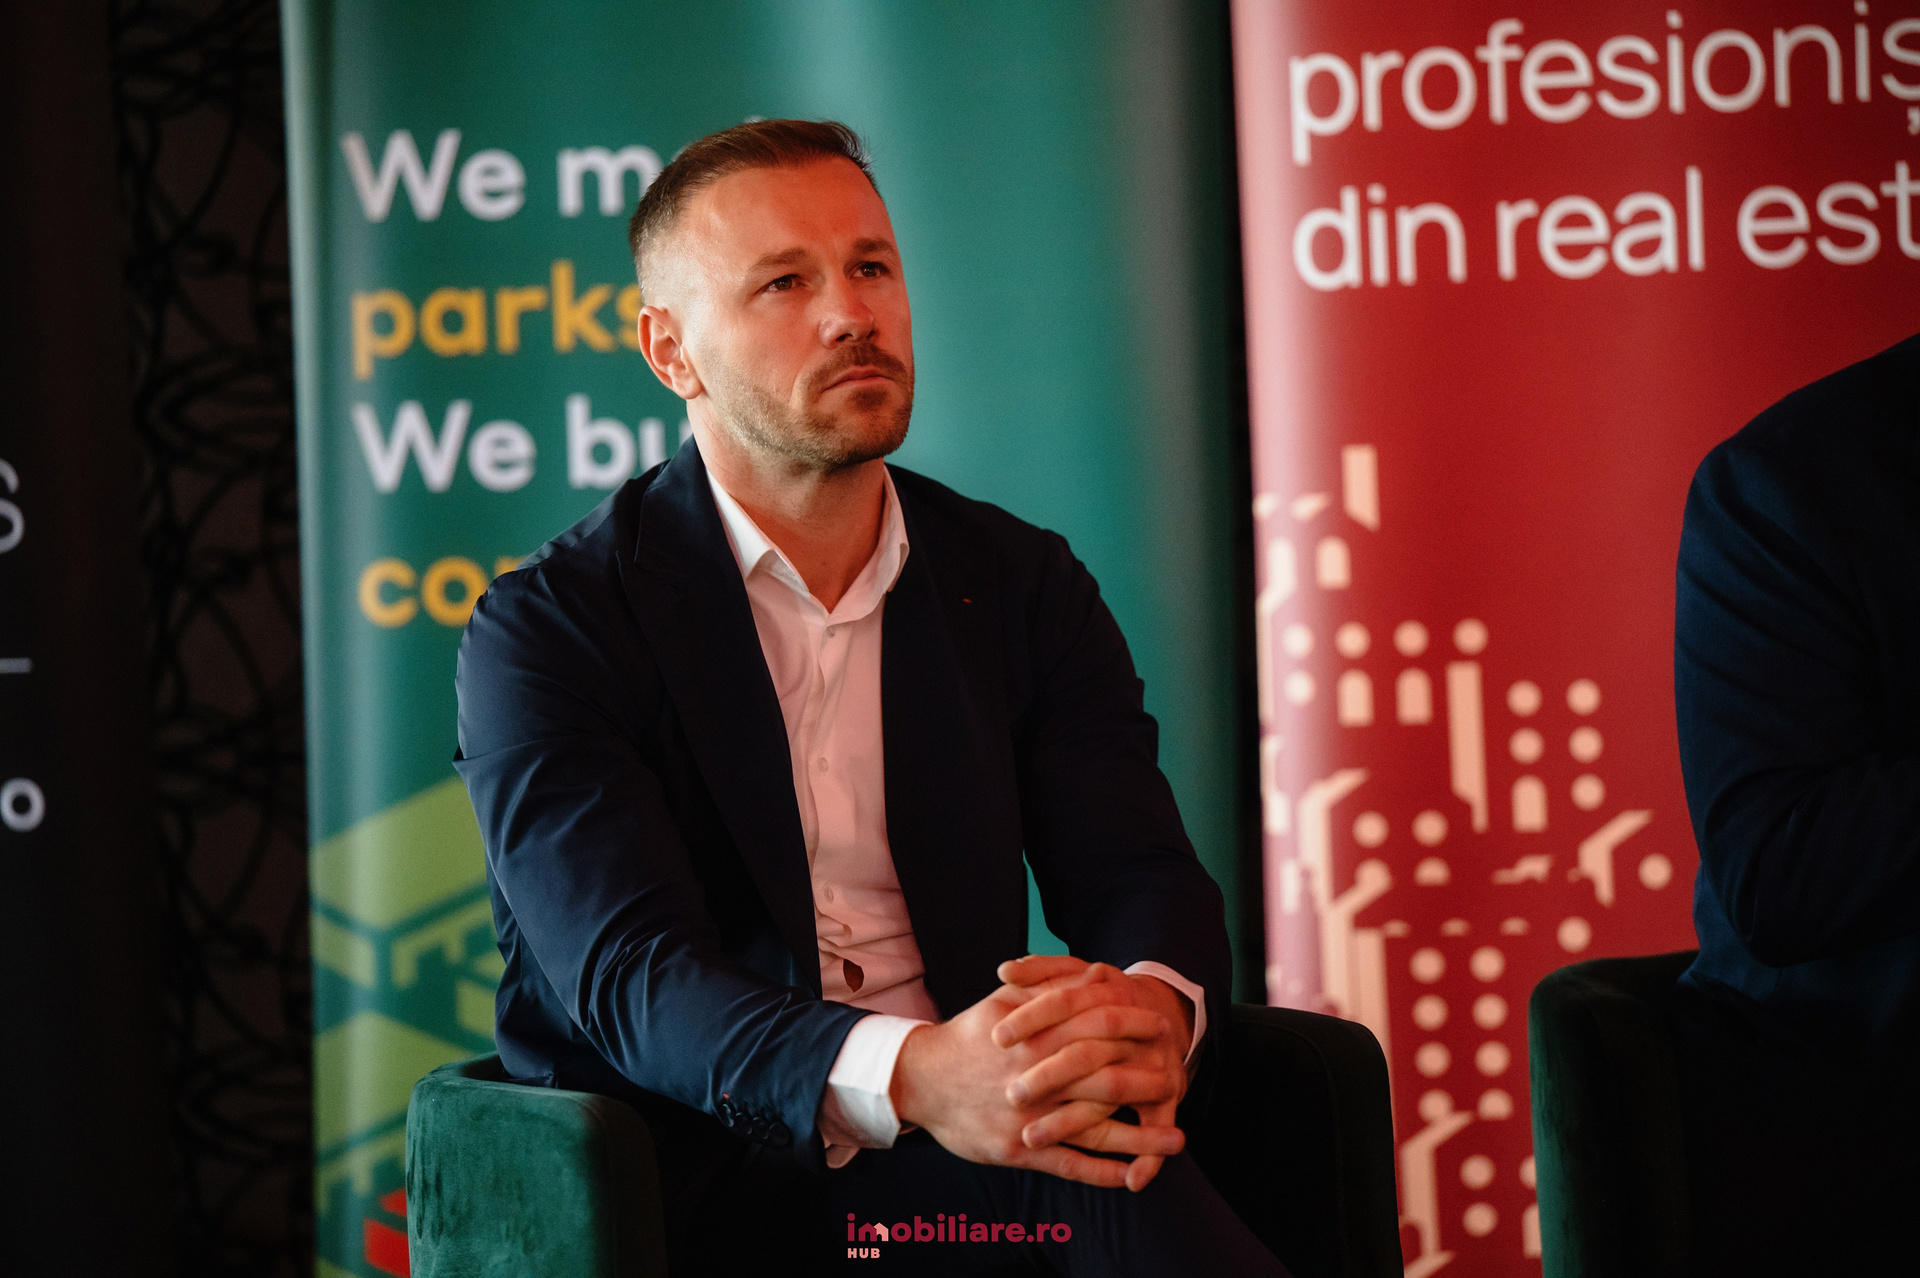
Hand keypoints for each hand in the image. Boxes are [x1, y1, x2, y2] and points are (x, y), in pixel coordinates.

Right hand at [889, 980, 1182, 1189]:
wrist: (920, 1079)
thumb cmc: (969, 1036)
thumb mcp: (1004, 1001)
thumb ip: (1050, 987)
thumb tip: (1097, 973)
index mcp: (1035, 1037)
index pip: (1096, 1029)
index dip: (1132, 1027)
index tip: (1161, 1026)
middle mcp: (1036, 1078)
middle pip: (1104, 1079)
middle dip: (1146, 1080)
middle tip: (1177, 1078)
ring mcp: (1029, 1117)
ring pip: (1094, 1130)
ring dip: (1140, 1137)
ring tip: (1178, 1139)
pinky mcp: (1018, 1150)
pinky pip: (1068, 1164)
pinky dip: (1102, 1173)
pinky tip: (1133, 1177)